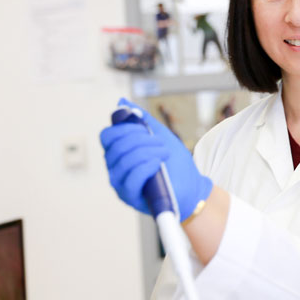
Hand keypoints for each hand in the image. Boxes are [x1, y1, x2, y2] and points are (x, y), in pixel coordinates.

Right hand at [100, 97, 212, 220]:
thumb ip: (143, 121)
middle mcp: (115, 168)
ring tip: (165, 154)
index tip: (145, 128)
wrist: (192, 188)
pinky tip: (158, 164)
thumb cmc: (175, 164)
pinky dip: (146, 167)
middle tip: (160, 143)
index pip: (107, 136)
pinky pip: (131, 179)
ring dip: (148, 152)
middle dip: (140, 139)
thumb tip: (122, 102)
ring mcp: (120, 184)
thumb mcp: (161, 137)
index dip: (124, 128)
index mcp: (120, 153)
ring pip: (124, 161)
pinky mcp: (130, 198)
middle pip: (116, 146)